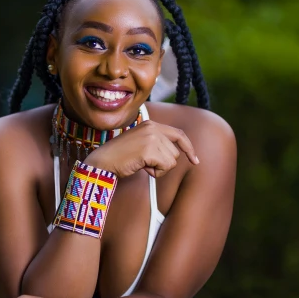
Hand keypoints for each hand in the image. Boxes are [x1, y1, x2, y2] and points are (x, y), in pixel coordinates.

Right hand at [84, 120, 198, 178]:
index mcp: (151, 124)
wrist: (103, 161)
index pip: (178, 134)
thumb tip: (176, 155)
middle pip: (175, 151)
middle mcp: (153, 127)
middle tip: (146, 163)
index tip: (195, 160)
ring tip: (142, 164)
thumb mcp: (141, 144)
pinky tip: (142, 168)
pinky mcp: (150, 149)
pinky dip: (156, 173)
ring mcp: (151, 138)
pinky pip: (166, 167)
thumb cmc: (120, 157)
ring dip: (159, 168)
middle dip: (164, 163)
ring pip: (172, 160)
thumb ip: (157, 144)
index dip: (188, 148)